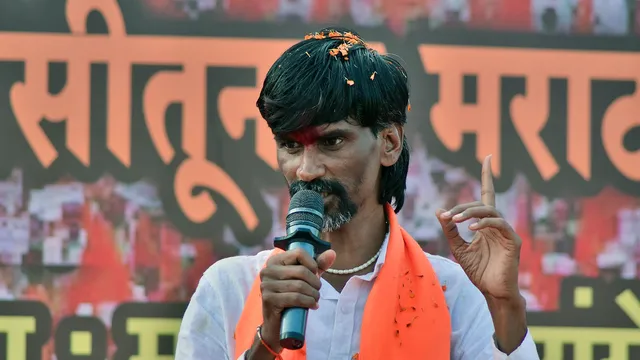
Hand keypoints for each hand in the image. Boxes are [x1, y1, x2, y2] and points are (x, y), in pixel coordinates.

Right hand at [258, 248, 335, 351]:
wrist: (276, 322)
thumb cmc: (291, 296)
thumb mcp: (305, 278)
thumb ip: (318, 265)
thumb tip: (332, 253)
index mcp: (275, 261)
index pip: (298, 253)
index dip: (312, 263)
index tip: (315, 274)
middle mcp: (268, 270)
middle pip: (301, 271)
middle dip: (315, 282)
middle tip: (318, 290)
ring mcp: (266, 285)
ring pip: (300, 286)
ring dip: (313, 294)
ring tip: (316, 299)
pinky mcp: (269, 299)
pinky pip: (295, 298)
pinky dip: (308, 302)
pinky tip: (313, 305)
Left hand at [436, 155, 520, 299]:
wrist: (492, 292)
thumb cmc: (478, 271)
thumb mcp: (458, 248)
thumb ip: (450, 230)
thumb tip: (439, 210)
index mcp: (486, 224)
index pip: (487, 195)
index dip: (488, 176)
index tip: (488, 158)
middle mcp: (497, 224)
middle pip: (480, 204)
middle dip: (462, 208)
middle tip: (447, 217)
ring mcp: (506, 231)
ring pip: (489, 211)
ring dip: (470, 213)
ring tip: (455, 221)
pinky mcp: (512, 241)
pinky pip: (499, 224)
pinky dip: (484, 224)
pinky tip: (471, 229)